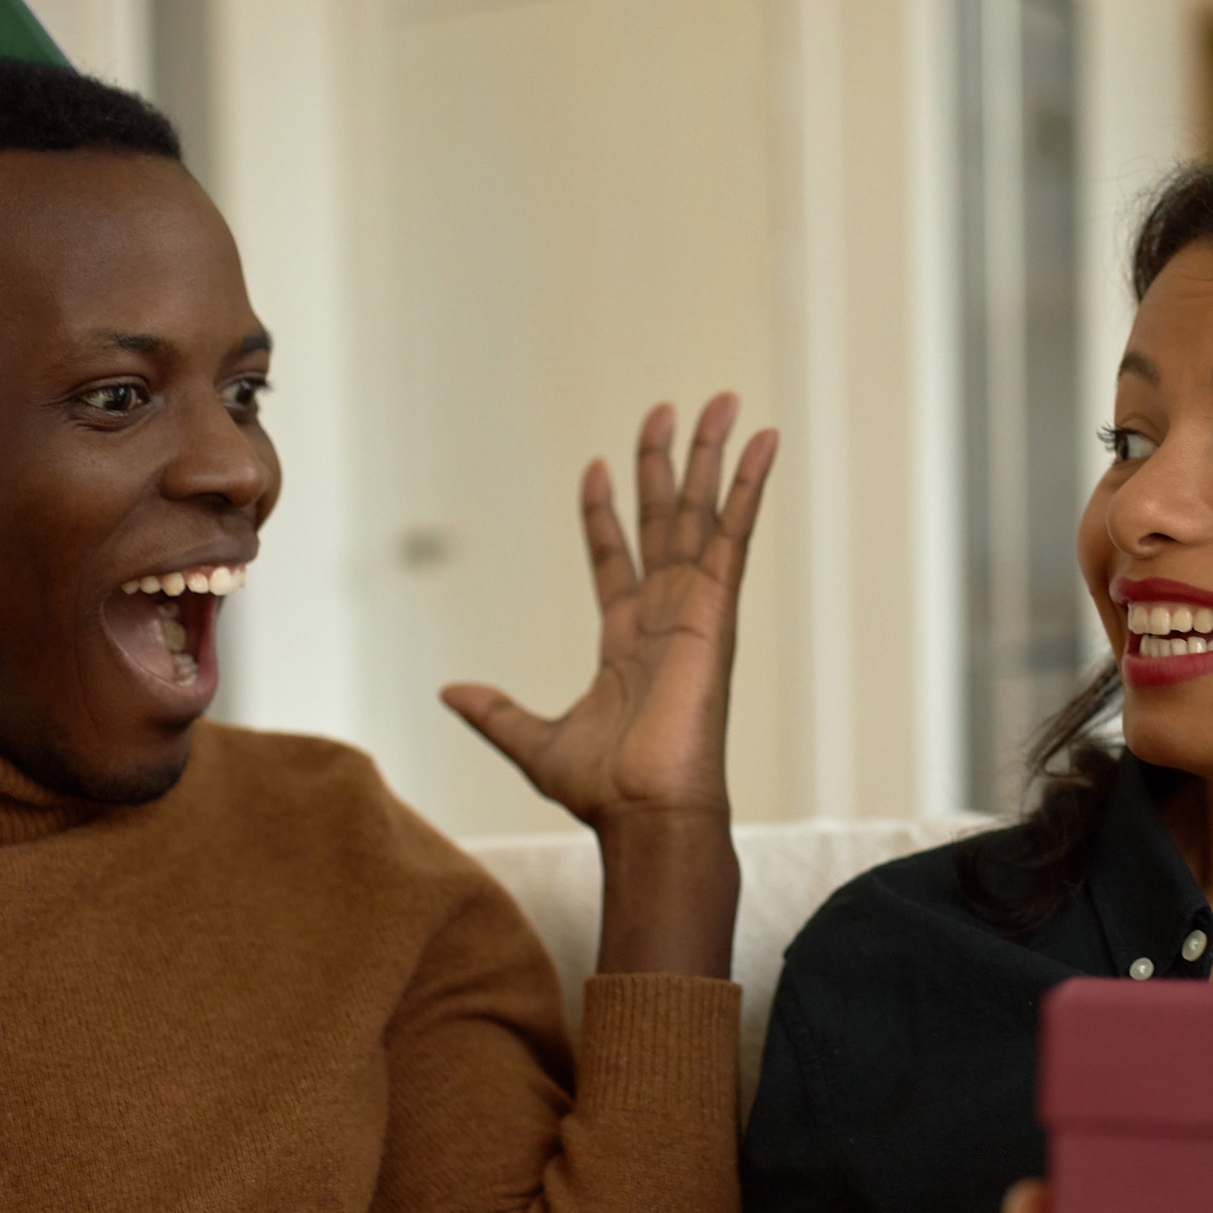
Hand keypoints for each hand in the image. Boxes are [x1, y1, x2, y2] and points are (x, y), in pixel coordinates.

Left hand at [443, 395, 774, 976]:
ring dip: (711, 457)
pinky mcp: (718, 609)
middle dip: (667, 463)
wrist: (645, 813)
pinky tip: (763, 442)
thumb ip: (494, 711)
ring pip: (703, 514)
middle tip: (669, 407)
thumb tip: (449, 691)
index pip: (614, 556)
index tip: (596, 465)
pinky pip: (735, 534)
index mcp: (626, 639)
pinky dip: (749, 487)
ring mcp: (695, 608)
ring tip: (721, 399)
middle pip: (666, 519)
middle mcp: (665, 615)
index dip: (603, 511)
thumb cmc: (603, 790)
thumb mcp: (532, 741)